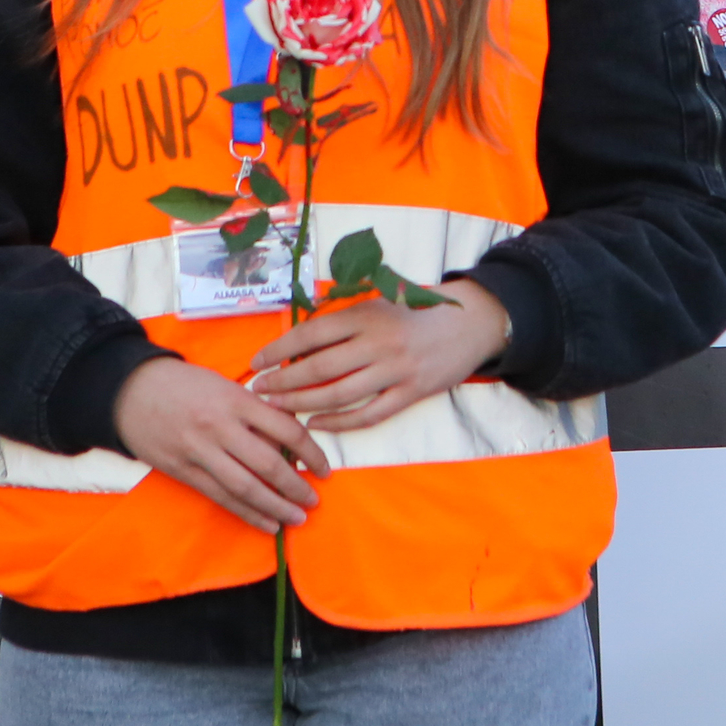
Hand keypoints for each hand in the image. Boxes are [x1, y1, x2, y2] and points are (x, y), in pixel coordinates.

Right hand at [113, 357, 329, 529]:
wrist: (132, 391)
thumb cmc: (186, 385)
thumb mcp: (226, 386)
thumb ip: (255, 411)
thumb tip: (288, 444)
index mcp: (237, 400)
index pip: (286, 429)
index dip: (311, 452)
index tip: (324, 469)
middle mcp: (221, 427)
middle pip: (268, 463)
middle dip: (295, 486)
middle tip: (314, 500)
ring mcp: (200, 452)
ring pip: (245, 486)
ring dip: (275, 506)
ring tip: (296, 518)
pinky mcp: (184, 472)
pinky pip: (221, 497)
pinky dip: (247, 513)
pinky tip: (266, 523)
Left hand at [248, 278, 513, 432]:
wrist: (469, 323)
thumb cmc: (416, 311)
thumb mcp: (380, 300)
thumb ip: (344, 317)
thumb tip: (297, 338)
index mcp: (366, 315)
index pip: (311, 334)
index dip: (280, 350)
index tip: (256, 362)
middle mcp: (377, 342)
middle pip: (319, 368)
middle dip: (283, 382)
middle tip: (259, 390)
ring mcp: (395, 370)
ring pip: (338, 394)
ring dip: (302, 404)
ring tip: (277, 409)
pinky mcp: (411, 393)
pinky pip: (368, 414)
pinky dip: (339, 423)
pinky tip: (316, 425)